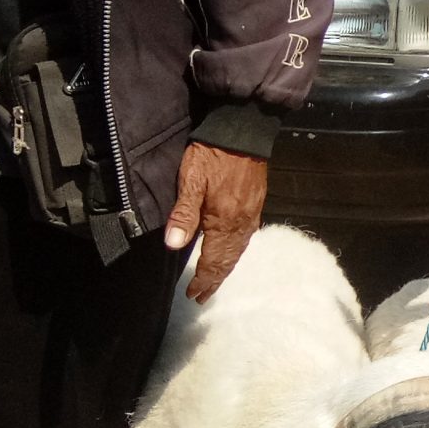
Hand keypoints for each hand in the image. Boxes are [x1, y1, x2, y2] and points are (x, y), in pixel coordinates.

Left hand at [167, 143, 269, 301]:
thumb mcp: (191, 181)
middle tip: (203, 296)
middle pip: (228, 260)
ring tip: (215, 280)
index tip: (193, 295)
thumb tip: (173, 246)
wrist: (243, 131)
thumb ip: (183, 214)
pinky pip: (246, 238)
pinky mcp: (255, 205)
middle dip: (215, 279)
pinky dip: (237, 252)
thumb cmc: (212, 155)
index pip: (212, 259)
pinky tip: (232, 252)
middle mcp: (241, 223)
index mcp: (224, 220)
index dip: (203, 279)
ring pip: (239, 250)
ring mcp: (251, 214)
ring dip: (226, 269)